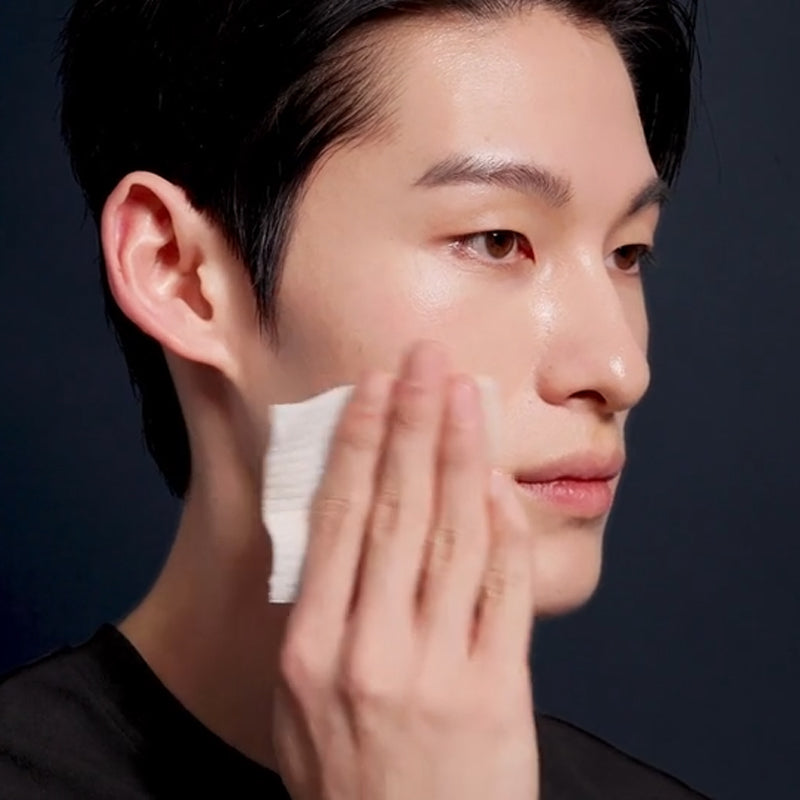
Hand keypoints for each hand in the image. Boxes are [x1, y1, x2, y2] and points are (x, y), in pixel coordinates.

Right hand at [273, 340, 538, 799]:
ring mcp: (436, 669)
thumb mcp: (298, 703)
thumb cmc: (348, 780)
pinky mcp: (495, 690)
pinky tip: (498, 481)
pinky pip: (502, 589)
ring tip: (466, 396)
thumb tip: (342, 528)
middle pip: (395, 510)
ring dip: (460, 456)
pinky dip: (503, 528)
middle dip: (412, 424)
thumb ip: (318, 616)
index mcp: (310, 649)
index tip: (373, 388)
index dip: (357, 444)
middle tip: (426, 361)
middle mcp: (369, 650)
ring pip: (452, 535)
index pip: (336, 519)